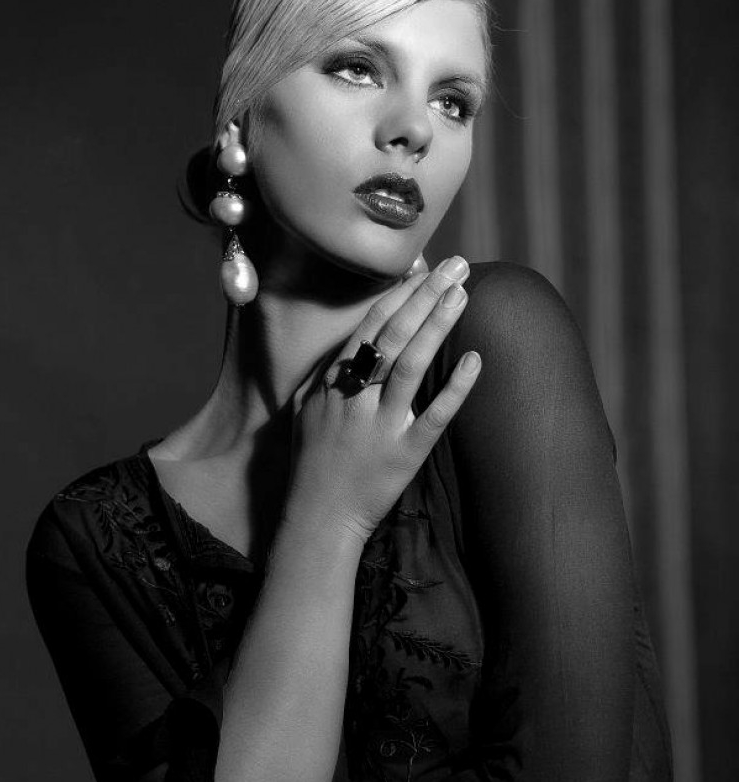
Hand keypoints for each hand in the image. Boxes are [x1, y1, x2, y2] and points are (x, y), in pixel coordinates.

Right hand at [283, 256, 480, 542]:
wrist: (317, 517)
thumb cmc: (312, 463)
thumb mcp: (306, 409)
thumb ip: (328, 374)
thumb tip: (352, 342)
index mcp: (334, 383)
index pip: (369, 327)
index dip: (398, 293)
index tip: (423, 266)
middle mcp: (356, 398)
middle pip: (392, 336)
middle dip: (424, 295)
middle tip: (455, 264)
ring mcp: (380, 426)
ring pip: (410, 365)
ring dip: (437, 325)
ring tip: (462, 293)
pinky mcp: (404, 454)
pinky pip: (434, 416)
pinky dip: (454, 387)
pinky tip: (475, 360)